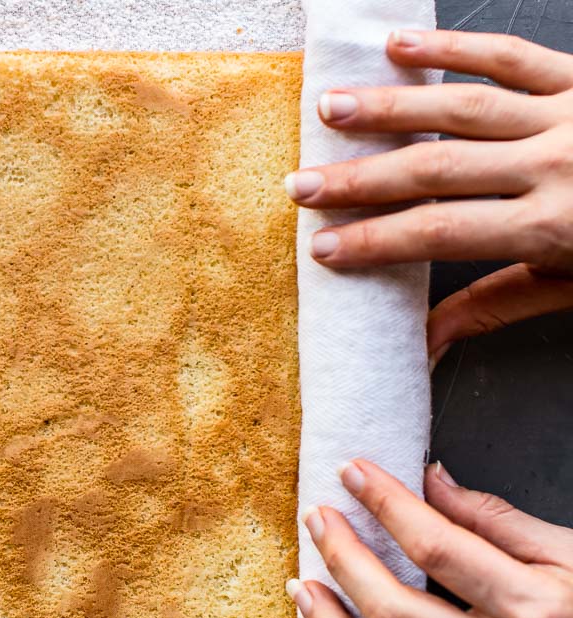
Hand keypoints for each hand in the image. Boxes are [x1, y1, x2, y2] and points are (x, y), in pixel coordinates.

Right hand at [284, 29, 572, 367]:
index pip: (440, 233)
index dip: (374, 241)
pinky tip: (402, 47)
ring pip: (463, 106)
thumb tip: (425, 341)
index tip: (322, 247)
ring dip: (390, 106)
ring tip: (330, 108)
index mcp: (553, 228)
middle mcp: (555, 166)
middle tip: (301, 185)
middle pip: (436, 169)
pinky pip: (514, 57)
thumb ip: (497, 305)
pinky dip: (455, 48)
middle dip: (360, 179)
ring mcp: (569, 116)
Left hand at [288, 459, 572, 617]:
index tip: (351, 471)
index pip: (437, 545)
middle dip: (342, 557)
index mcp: (534, 606)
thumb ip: (495, 519)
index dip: (386, 502)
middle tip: (317, 519)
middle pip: (394, 611)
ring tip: (304, 589)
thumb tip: (429, 479)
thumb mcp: (572, 556)